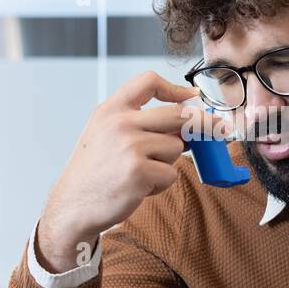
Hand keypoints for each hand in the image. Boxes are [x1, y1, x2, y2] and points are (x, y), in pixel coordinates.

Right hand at [36, 71, 225, 272]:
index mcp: (111, 110)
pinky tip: (139, 187)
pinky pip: (171, 173)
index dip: (175, 88)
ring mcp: (130, 147)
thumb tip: (185, 122)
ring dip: (167, 162)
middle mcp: (120, 124)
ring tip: (141, 172)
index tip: (191, 96)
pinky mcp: (140, 172)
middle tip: (215, 130)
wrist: (73, 205)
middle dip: (200, 124)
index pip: (147, 82)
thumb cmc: (94, 171)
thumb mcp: (105, 133)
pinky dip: (161, 184)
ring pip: (175, 147)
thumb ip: (137, 122)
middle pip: (177, 115)